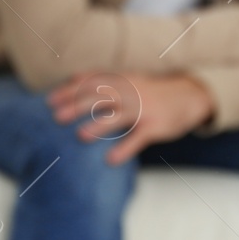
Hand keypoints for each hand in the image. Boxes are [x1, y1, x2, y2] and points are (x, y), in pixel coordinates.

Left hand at [46, 70, 215, 165]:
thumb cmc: (150, 91)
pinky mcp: (154, 126)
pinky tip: (110, 160)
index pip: (90, 83)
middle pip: (99, 98)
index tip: (49, 100)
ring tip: (80, 136)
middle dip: (77, 106)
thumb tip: (72, 79)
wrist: (188, 96)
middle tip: (56, 117)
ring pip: (117, 117)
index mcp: (120, 80)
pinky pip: (137, 139)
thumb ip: (103, 80)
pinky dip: (124, 149)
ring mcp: (142, 109)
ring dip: (98, 126)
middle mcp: (129, 92)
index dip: (69, 90)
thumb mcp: (127, 79)